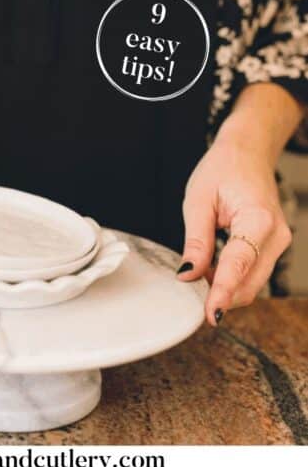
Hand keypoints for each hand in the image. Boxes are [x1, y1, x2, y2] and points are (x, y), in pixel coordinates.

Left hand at [178, 125, 291, 325]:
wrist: (248, 152)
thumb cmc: (223, 169)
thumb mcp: (198, 200)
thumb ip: (196, 241)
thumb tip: (187, 275)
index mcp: (258, 218)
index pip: (238, 265)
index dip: (222, 293)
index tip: (210, 314)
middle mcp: (276, 235)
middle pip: (250, 283)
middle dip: (222, 295)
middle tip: (193, 296)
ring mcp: (280, 242)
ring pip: (253, 283)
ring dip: (226, 287)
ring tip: (201, 270)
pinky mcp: (275, 246)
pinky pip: (255, 273)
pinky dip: (234, 278)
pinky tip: (213, 267)